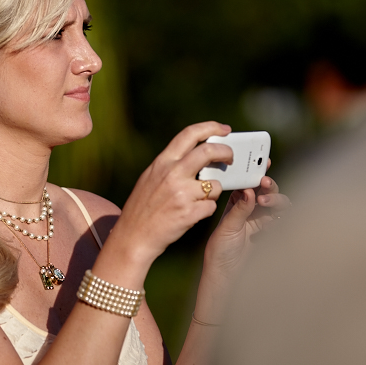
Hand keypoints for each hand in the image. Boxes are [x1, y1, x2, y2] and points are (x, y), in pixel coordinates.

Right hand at [108, 121, 234, 270]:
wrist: (133, 237)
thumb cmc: (142, 208)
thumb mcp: (150, 178)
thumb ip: (170, 165)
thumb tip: (197, 154)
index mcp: (162, 162)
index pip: (189, 134)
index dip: (211, 127)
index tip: (224, 129)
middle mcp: (172, 174)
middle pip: (209, 152)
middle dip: (226, 152)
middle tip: (231, 157)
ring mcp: (182, 193)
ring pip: (215, 185)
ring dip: (213, 192)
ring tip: (198, 201)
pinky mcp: (190, 212)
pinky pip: (211, 207)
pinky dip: (206, 210)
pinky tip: (192, 215)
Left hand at [203, 162, 289, 283]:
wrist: (226, 272)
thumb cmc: (220, 248)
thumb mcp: (228, 227)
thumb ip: (240, 209)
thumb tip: (249, 190)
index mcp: (237, 201)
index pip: (250, 182)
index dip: (257, 171)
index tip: (263, 164)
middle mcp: (251, 207)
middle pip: (267, 190)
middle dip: (269, 185)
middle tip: (264, 184)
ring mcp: (263, 219)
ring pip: (278, 204)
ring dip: (275, 200)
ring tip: (264, 203)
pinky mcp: (271, 232)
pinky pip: (282, 220)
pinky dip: (281, 218)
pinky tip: (273, 222)